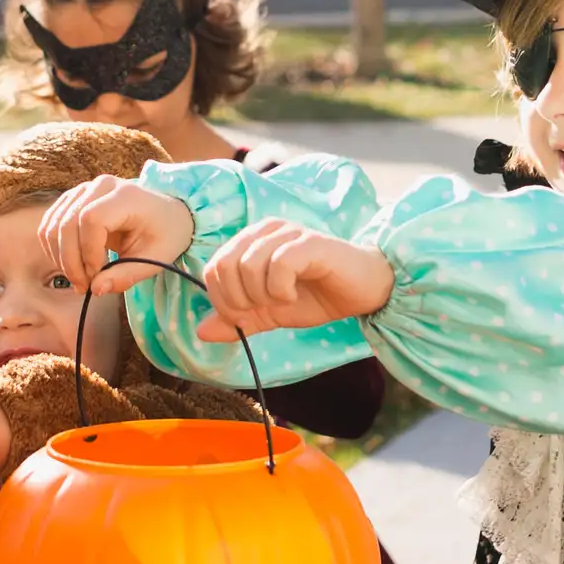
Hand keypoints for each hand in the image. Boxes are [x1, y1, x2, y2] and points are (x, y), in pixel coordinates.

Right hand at [39, 175, 194, 297]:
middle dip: (71, 261)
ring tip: (80, 279)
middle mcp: (101, 186)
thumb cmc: (165, 234)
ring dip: (60, 258)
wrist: (167, 214)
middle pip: (67, 223)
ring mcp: (83, 190)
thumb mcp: (156, 259)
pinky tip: (72, 265)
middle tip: (85, 286)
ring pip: (53, 224)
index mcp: (126, 195)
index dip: (89, 251)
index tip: (98, 275)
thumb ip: (127, 275)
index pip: (91, 219)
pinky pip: (50, 224)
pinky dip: (55, 249)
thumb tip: (96, 289)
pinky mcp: (73, 199)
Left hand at [191, 219, 395, 342]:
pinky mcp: (310, 242)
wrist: (362, 292)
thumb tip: (201, 333)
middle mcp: (265, 231)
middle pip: (224, 266)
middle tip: (264, 309)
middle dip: (238, 300)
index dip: (223, 301)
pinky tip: (293, 295)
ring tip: (282, 301)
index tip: (247, 315)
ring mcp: (288, 233)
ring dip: (261, 296)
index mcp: (251, 242)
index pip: (212, 269)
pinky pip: (279, 265)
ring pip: (248, 265)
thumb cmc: (316, 296)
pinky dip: (280, 290)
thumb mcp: (269, 313)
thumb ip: (237, 320)